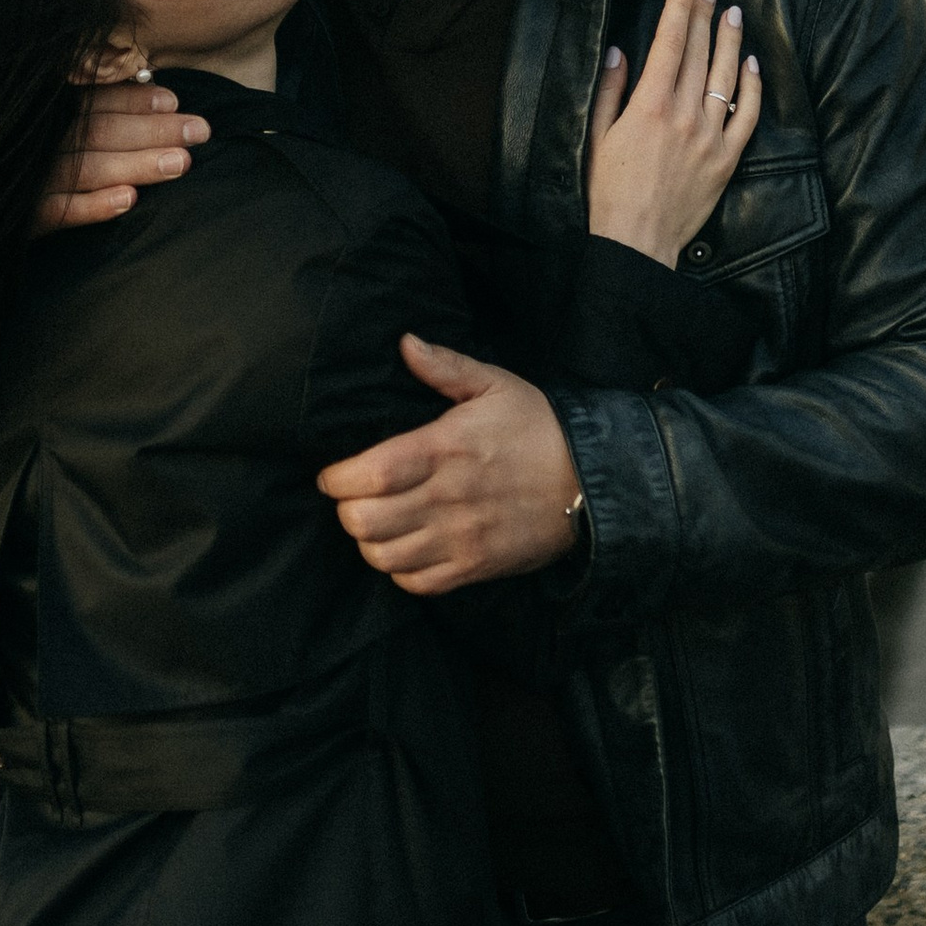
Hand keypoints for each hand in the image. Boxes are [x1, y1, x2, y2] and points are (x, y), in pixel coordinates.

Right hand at [32, 81, 209, 233]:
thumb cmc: (14, 167)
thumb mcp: (41, 128)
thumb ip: (78, 108)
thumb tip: (142, 91)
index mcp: (40, 114)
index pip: (92, 102)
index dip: (133, 100)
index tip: (174, 101)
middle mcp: (34, 142)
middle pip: (99, 131)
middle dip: (152, 130)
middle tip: (200, 131)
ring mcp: (25, 179)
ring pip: (87, 168)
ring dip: (136, 164)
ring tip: (180, 164)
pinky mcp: (17, 218)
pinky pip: (58, 211)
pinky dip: (94, 205)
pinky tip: (130, 200)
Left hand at [317, 334, 584, 595]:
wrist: (593, 482)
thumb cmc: (540, 428)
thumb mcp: (496, 385)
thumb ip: (445, 366)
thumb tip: (404, 343)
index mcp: (445, 449)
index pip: (368, 474)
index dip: (337, 479)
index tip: (333, 475)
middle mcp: (447, 498)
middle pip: (365, 522)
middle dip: (347, 510)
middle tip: (353, 498)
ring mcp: (461, 538)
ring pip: (383, 556)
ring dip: (369, 541)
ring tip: (377, 523)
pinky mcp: (475, 567)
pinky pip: (416, 582)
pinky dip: (399, 569)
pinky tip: (405, 547)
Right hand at [584, 0, 761, 267]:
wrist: (638, 242)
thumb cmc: (608, 191)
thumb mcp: (596, 137)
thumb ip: (609, 91)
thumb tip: (620, 51)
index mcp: (650, 106)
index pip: (670, 42)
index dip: (680, 6)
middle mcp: (685, 115)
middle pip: (699, 51)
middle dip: (704, 13)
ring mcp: (711, 136)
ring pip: (727, 76)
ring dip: (730, 40)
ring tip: (732, 12)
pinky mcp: (728, 159)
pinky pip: (748, 115)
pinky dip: (753, 87)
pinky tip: (753, 64)